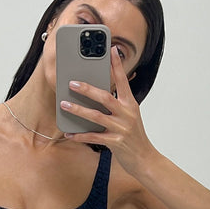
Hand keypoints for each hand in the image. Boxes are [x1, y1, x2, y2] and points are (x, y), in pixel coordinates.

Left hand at [60, 46, 156, 176]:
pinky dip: (80, 135)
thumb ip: (116, 106)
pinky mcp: (116, 143)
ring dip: (78, 110)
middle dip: (87, 89)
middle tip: (72, 83)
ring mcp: (121, 128)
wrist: (144, 159)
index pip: (123, 81)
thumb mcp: (129, 117)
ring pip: (96, 116)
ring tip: (64, 105)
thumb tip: (96, 95)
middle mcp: (127, 113)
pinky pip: (94, 137)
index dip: (116, 65)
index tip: (111, 49)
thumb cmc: (134, 137)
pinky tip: (69, 133)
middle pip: (105, 97)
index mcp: (131, 104)